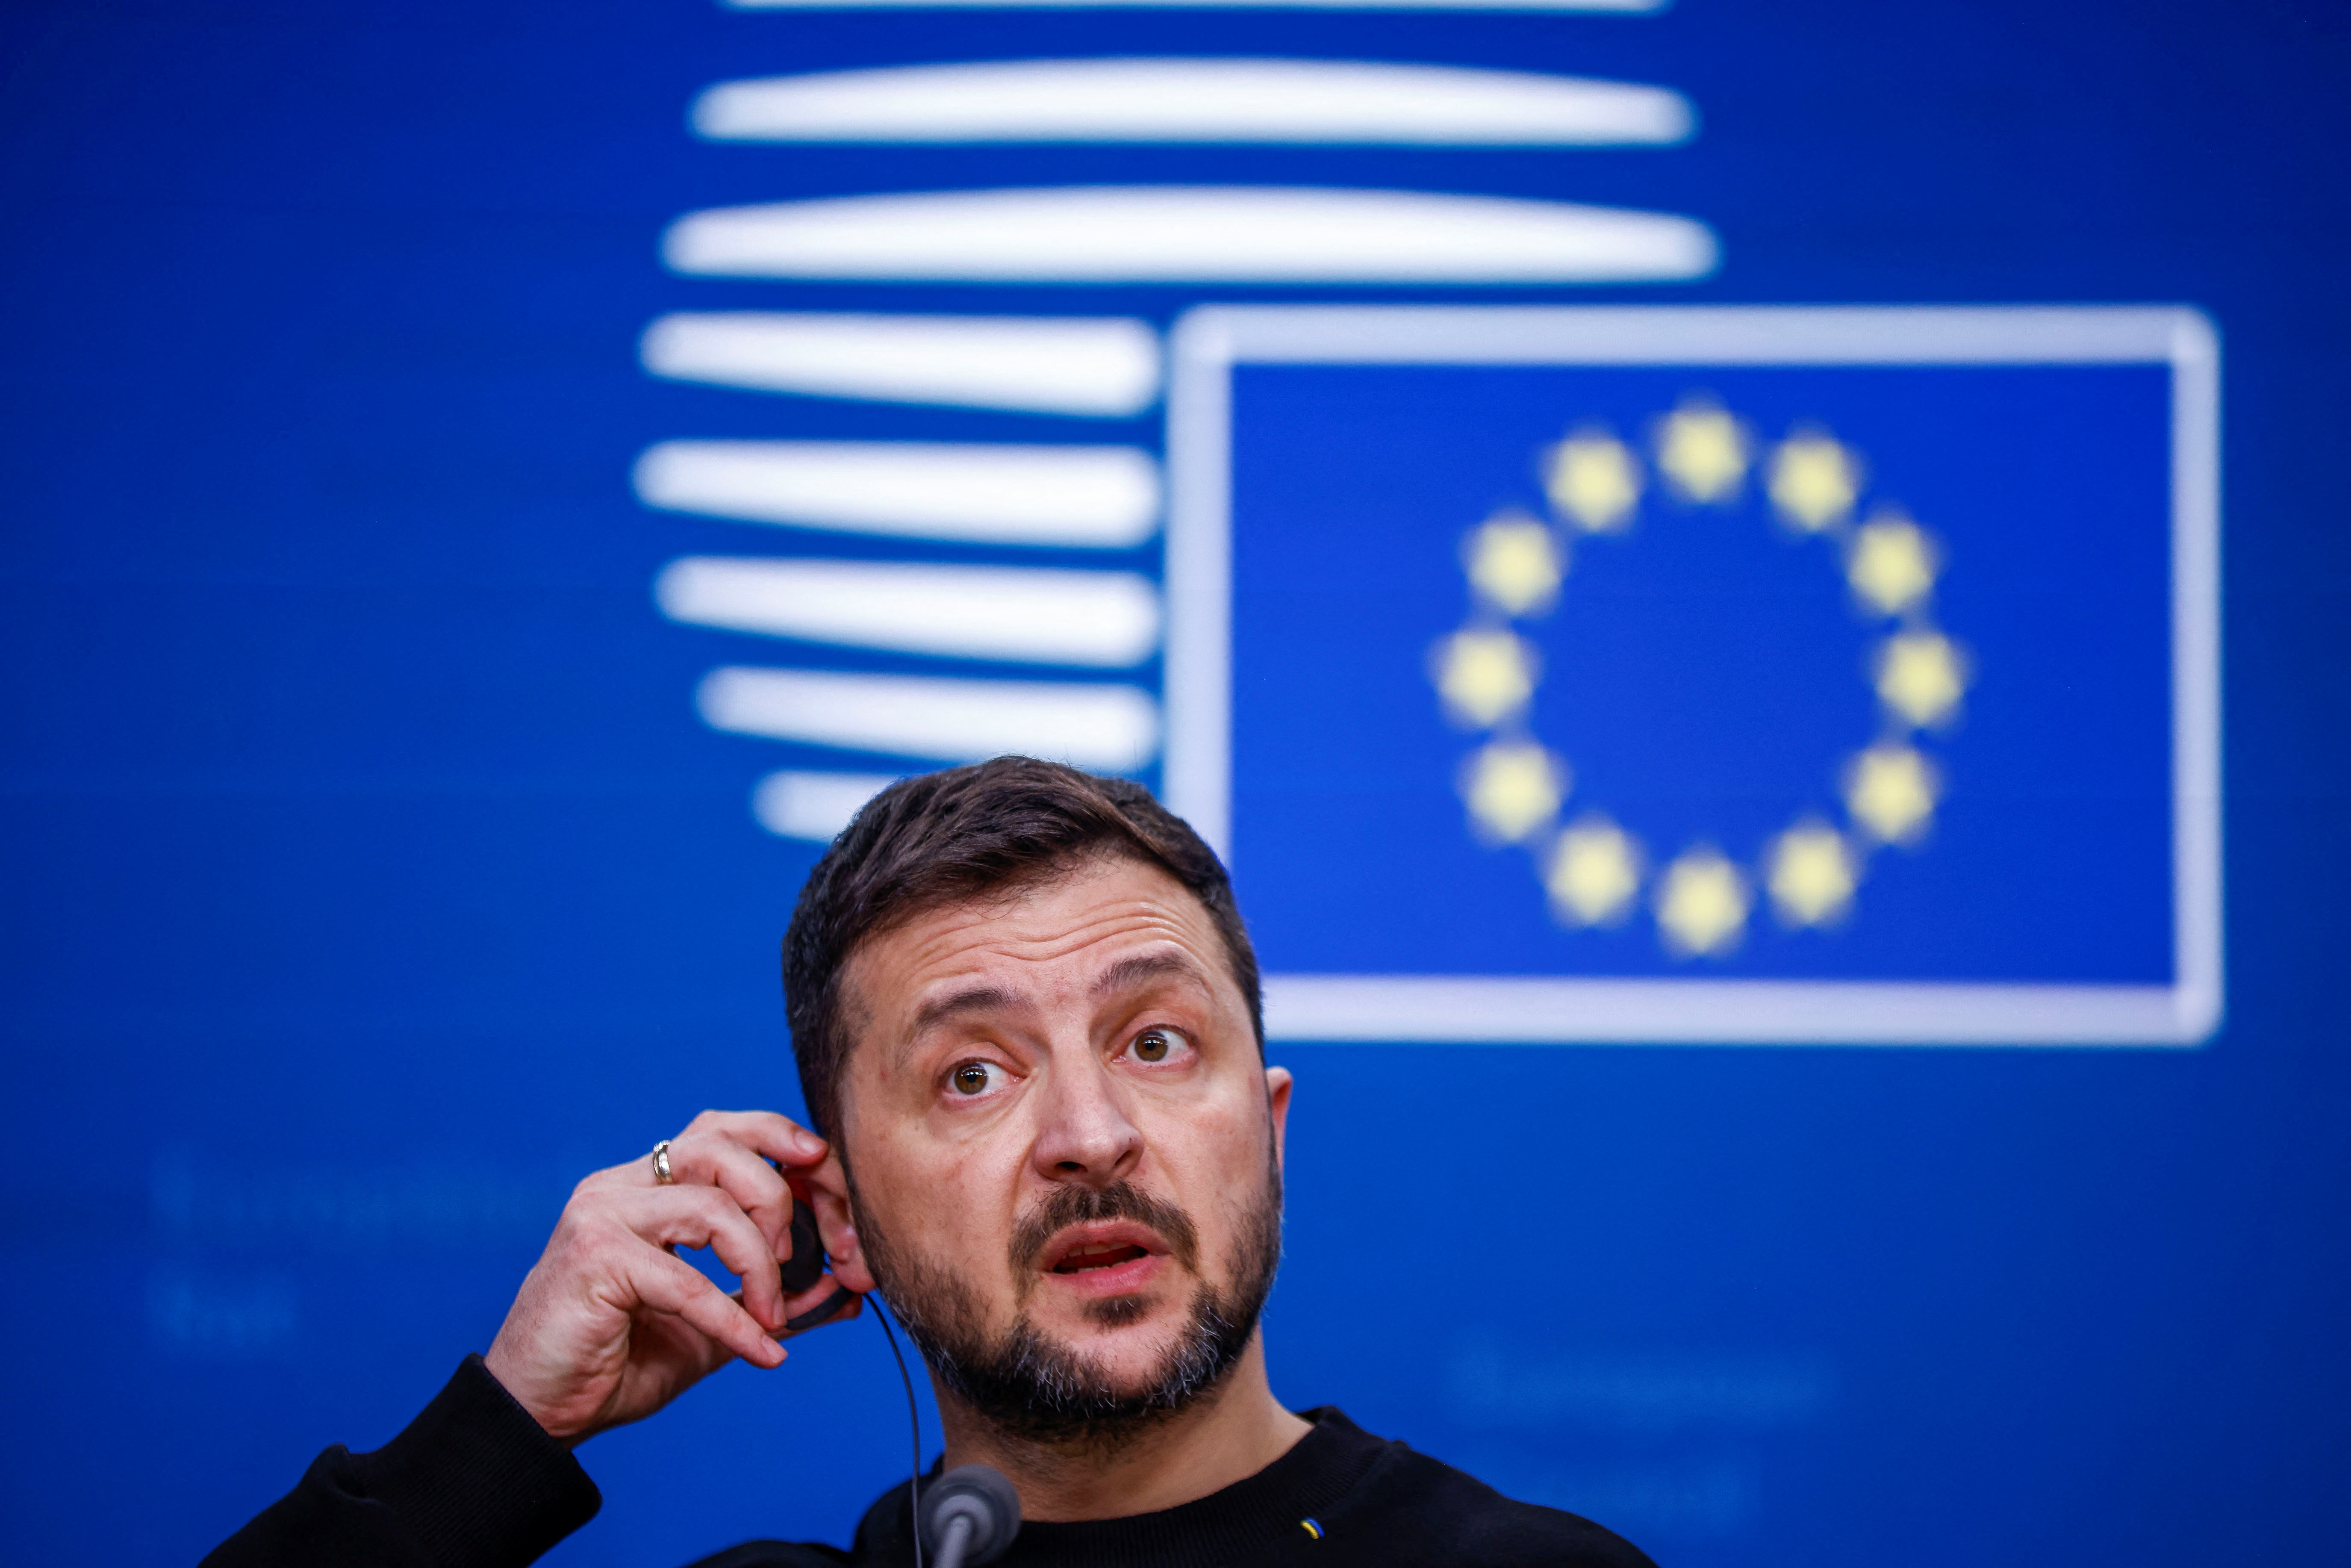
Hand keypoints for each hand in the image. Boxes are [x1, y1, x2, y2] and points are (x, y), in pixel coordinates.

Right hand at [483, 1110, 861, 1445]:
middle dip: (785, 1196)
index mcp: (647, 1184)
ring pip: (712, 1205)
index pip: (724, 1132)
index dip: (784, 1144)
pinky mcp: (594, 1259)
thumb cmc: (621, 1360)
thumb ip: (774, 1298)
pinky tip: (762, 1351)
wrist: (542, 1409)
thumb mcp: (716, 1324)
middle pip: (721, 1146)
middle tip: (812, 1254)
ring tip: (772, 1311)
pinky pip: (688, 1281)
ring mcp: (602, 1216)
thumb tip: (846, 1286)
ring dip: (760, 1262)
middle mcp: (621, 1185)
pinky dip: (735, 1320)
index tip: (832, 1176)